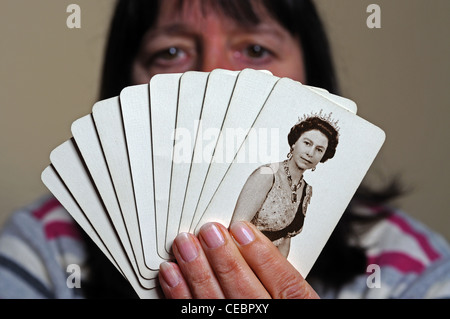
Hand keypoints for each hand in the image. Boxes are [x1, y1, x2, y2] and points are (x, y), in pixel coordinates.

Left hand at [158, 221, 318, 298]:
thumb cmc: (266, 303)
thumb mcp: (286, 294)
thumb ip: (272, 272)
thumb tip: (246, 238)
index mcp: (291, 310)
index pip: (285, 285)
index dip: (262, 255)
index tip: (242, 230)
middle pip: (246, 294)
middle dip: (225, 259)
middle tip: (210, 233)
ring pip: (215, 304)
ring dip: (197, 271)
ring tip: (186, 245)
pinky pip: (192, 316)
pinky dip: (179, 293)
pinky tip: (172, 273)